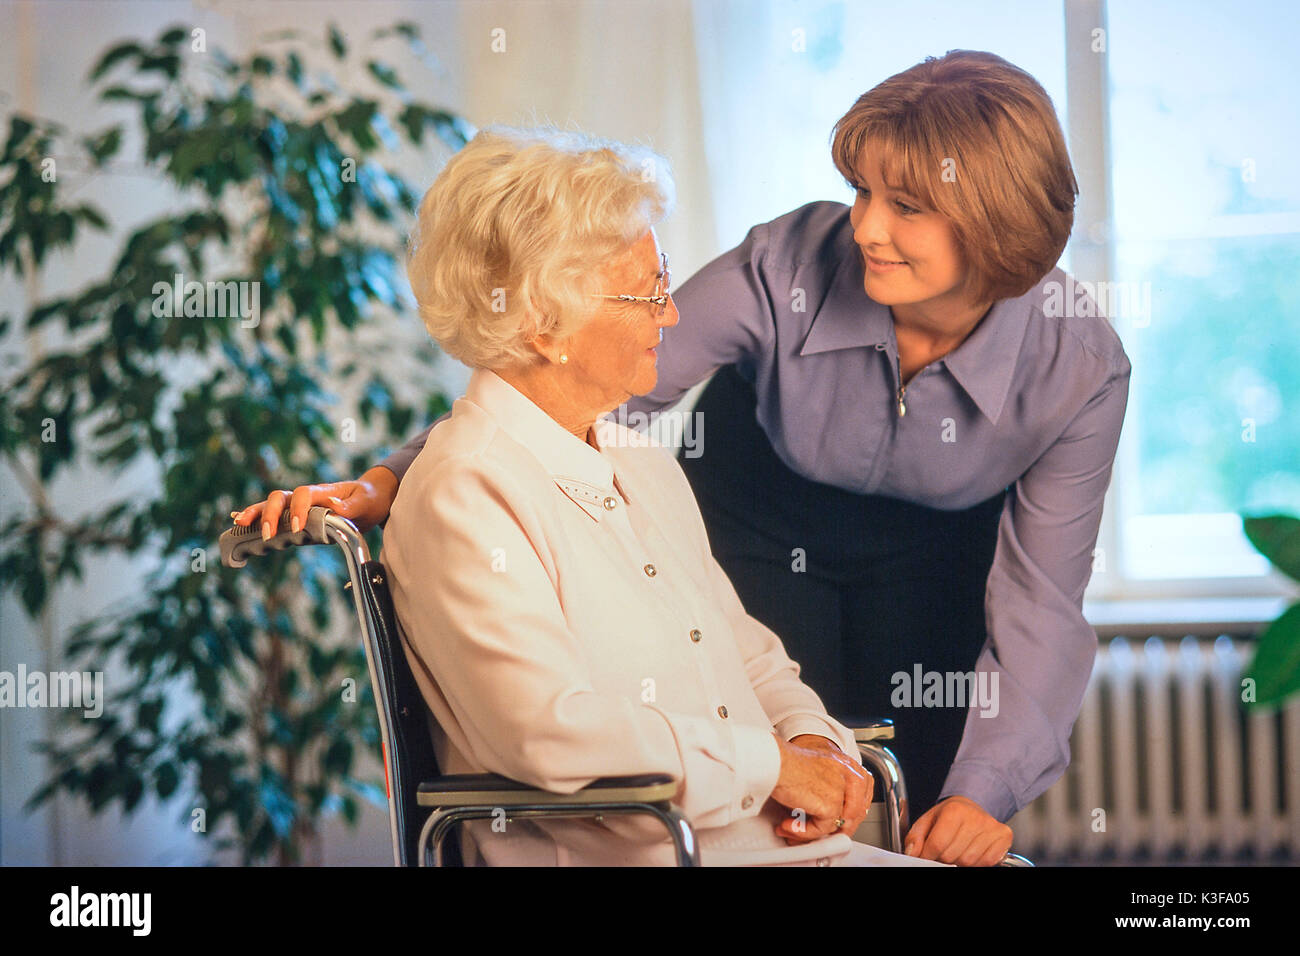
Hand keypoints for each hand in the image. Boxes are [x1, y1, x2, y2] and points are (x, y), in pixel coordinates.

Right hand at [231, 466, 398, 538]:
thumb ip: (350, 506)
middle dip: (269, 514)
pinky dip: (256, 519)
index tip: (298, 528)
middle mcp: (306, 497)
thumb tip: (334, 506)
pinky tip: (239, 525)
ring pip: (271, 506)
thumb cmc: (369, 499)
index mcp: (322, 491)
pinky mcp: (298, 518)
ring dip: (255, 513)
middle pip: (280, 498)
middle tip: (267, 535)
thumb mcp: (366, 502)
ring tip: (239, 524)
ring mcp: (299, 507)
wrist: (371, 498)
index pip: (302, 494)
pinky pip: (274, 517)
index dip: (297, 509)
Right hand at [769, 734, 872, 844]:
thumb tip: (830, 816)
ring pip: (837, 824)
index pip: (861, 797)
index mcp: (848, 765)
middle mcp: (849, 775)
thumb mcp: (816, 770)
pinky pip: (823, 829)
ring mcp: (841, 789)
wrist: (772, 760)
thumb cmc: (784, 761)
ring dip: (813, 832)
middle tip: (810, 831)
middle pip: (854, 814)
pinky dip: (804, 831)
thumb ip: (829, 788)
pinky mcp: (831, 804)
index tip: (831, 824)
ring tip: (793, 828)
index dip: (847, 815)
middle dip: (832, 829)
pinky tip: (789, 825)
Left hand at [904, 795, 1012, 865]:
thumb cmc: (949, 815)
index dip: (928, 855)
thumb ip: (915, 837)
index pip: (937, 845)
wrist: (972, 805)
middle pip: (952, 856)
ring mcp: (991, 828)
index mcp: (954, 811)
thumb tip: (912, 853)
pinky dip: (977, 862)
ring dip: (960, 861)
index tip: (926, 855)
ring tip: (958, 848)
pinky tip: (973, 850)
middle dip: (944, 857)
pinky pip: (987, 862)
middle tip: (944, 849)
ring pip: (969, 862)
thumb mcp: (928, 820)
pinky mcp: (1004, 836)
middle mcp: (975, 818)